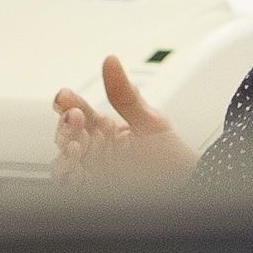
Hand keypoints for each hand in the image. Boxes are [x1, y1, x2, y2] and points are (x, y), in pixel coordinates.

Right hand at [50, 57, 194, 183]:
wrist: (189, 187)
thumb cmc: (173, 158)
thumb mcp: (151, 121)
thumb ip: (125, 95)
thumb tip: (111, 62)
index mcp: (107, 129)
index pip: (80, 111)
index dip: (68, 102)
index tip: (65, 96)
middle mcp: (97, 149)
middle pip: (67, 134)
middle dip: (66, 124)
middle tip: (75, 115)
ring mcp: (94, 170)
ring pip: (64, 158)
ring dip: (64, 149)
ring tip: (76, 143)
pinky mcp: (94, 190)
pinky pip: (70, 183)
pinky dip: (67, 173)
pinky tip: (74, 163)